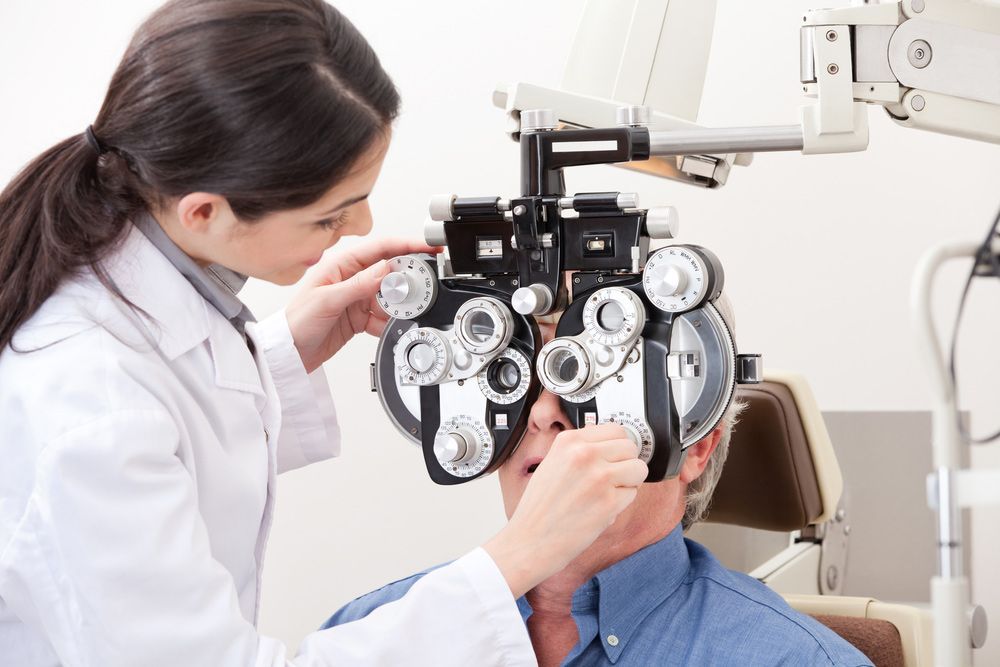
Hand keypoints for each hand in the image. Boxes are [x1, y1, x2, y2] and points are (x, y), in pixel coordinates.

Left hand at [285, 238, 439, 372]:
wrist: (289, 354)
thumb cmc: (296, 323)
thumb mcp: (327, 300)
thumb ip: (358, 285)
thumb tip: (385, 270)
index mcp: (341, 266)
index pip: (381, 249)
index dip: (407, 245)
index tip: (428, 248)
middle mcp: (351, 279)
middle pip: (390, 272)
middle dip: (408, 279)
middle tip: (422, 286)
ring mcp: (357, 299)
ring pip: (390, 296)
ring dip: (399, 305)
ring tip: (404, 311)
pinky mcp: (360, 318)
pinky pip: (383, 318)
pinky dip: (389, 323)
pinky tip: (388, 327)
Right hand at [482, 423, 647, 597]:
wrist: (530, 541)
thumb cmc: (539, 507)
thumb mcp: (552, 463)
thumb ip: (579, 449)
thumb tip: (609, 442)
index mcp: (568, 441)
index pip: (616, 429)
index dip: (617, 446)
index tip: (612, 457)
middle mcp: (584, 454)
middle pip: (630, 447)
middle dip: (625, 463)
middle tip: (610, 478)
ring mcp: (598, 477)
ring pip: (638, 468)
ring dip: (628, 481)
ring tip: (607, 492)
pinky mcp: (609, 502)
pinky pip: (633, 493)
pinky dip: (622, 502)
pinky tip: (601, 508)